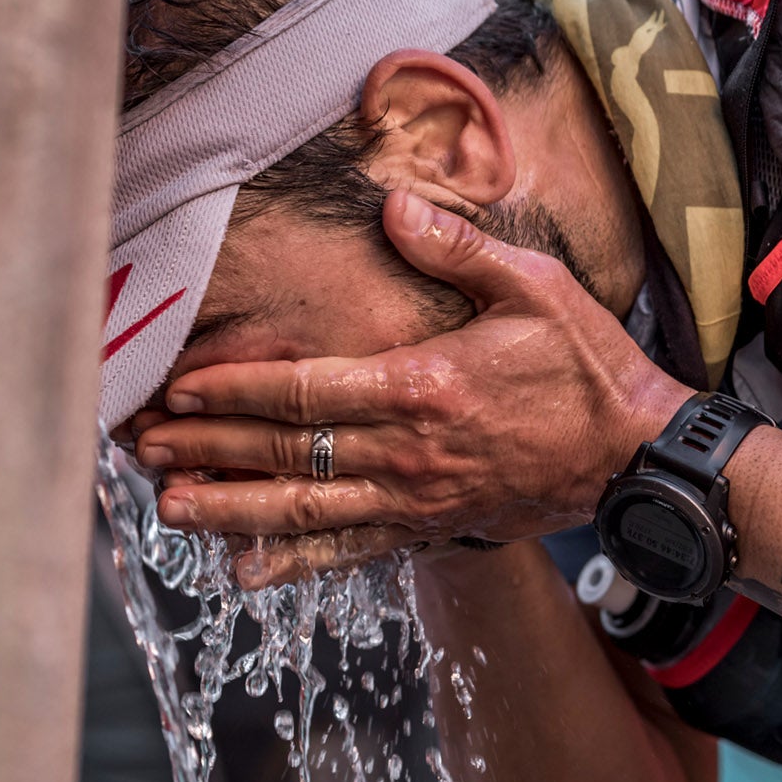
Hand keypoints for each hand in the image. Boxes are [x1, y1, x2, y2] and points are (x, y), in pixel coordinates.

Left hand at [133, 189, 689, 584]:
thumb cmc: (588, 367)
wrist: (639, 456)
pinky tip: (246, 570)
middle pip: (287, 454)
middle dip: (208, 450)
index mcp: (423, 388)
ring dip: (232, 511)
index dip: (234, 391)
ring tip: (169, 510)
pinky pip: (351, 551)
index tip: (176, 390)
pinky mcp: (431, 530)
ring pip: (306, 511)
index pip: (306, 392)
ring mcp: (416, 500)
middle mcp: (409, 453)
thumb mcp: (535, 289)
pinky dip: (296, 562)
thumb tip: (392, 211)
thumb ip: (458, 250)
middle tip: (141, 450)